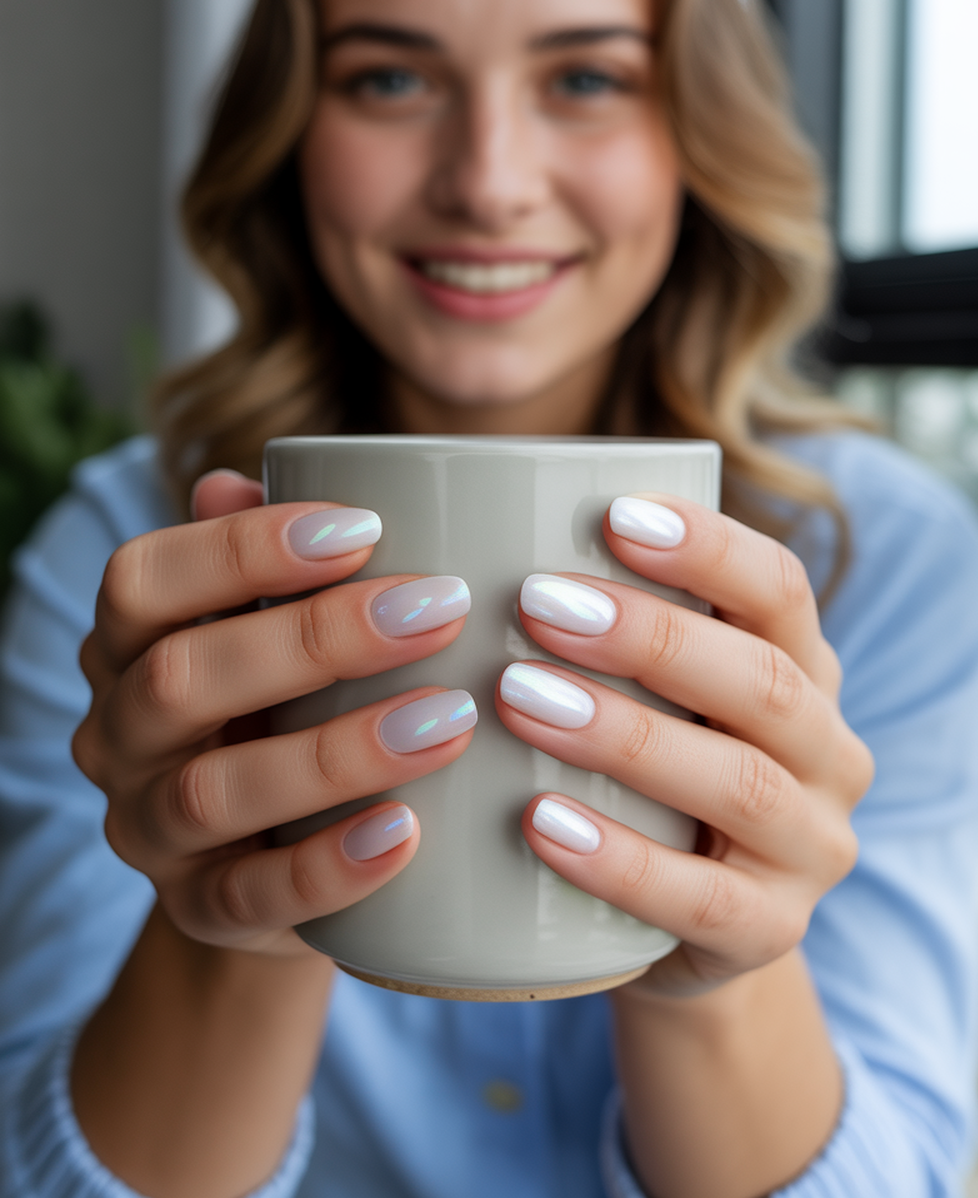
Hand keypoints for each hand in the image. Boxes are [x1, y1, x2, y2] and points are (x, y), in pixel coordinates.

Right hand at [73, 469, 475, 959]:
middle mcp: (117, 734)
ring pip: (213, 792)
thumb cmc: (291, 696)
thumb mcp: (280, 620)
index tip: (367, 527)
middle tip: (441, 609)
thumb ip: (279, 552)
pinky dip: (328, 867)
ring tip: (449, 720)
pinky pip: (248, 898)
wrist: (274, 847)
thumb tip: (277, 476)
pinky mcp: (197, 912)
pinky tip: (408, 831)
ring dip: (336, 752)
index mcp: (128, 643)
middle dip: (315, 638)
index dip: (243, 548)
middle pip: (181, 678)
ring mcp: (147, 829)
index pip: (143, 582)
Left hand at [496, 493, 872, 996]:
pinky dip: (619, 860)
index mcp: (805, 669)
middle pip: (763, 680)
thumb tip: (479, 532)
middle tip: (537, 604)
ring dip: (625, 736)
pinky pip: (702, 900)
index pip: (780, 590)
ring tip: (520, 700)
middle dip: (650, 637)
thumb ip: (609, 627)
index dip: (708, 547)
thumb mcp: (651, 695)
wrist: (677, 930)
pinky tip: (543, 823)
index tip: (614, 514)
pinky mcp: (772, 932)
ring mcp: (811, 849)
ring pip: (739, 784)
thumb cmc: (643, 778)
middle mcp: (830, 752)